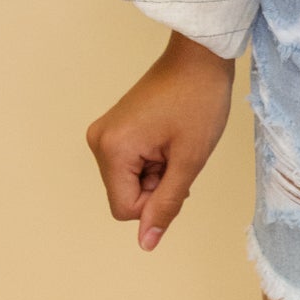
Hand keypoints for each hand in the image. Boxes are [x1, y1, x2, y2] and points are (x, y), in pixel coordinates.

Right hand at [85, 32, 235, 251]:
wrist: (200, 57)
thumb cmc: (199, 101)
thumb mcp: (189, 159)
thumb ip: (166, 205)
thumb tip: (146, 243)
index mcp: (111, 149)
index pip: (126, 210)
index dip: (157, 203)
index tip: (179, 171)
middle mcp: (99, 141)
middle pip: (127, 196)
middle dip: (158, 186)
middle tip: (181, 153)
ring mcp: (105, 133)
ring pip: (131, 181)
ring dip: (158, 173)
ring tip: (177, 142)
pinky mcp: (116, 127)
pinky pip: (131, 163)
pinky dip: (154, 160)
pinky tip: (170, 138)